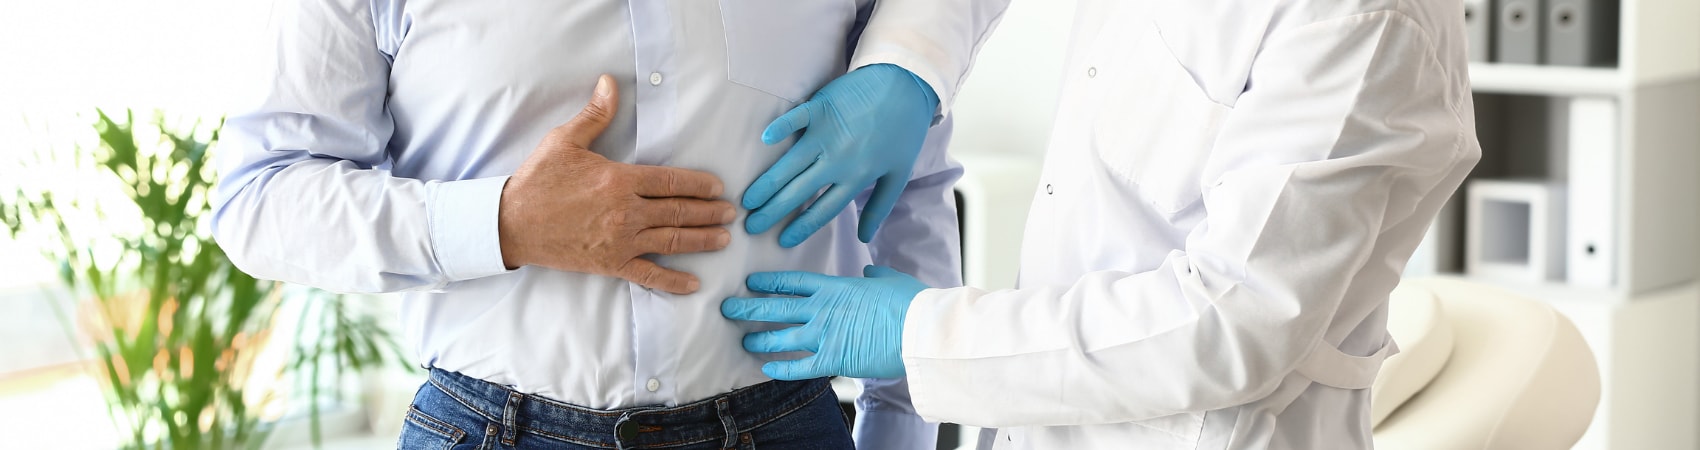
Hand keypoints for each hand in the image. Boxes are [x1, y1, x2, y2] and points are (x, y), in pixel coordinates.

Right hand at [499, 74, 735, 293]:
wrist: (511, 223)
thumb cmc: (538, 181)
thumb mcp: (565, 140)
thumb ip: (595, 115)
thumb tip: (610, 83)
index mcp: (620, 180)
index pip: (672, 181)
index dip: (699, 184)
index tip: (718, 187)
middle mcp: (627, 212)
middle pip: (679, 212)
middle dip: (709, 212)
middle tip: (731, 213)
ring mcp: (621, 241)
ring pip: (672, 242)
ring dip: (701, 240)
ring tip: (723, 239)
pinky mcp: (610, 264)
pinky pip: (648, 275)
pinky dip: (673, 281)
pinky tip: (693, 283)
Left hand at [721, 265, 927, 379]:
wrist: (920, 329)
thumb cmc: (911, 303)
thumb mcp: (891, 280)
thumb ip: (876, 275)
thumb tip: (870, 271)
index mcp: (836, 287)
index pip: (793, 282)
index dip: (769, 282)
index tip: (751, 282)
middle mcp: (822, 309)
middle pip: (775, 307)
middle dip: (748, 308)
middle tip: (728, 308)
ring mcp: (824, 335)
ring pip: (780, 337)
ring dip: (759, 340)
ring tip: (744, 342)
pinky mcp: (832, 360)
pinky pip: (798, 366)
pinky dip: (781, 368)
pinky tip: (767, 370)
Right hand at [742, 64, 938, 247]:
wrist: (906, 85)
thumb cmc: (904, 131)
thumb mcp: (898, 174)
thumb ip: (879, 208)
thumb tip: (866, 238)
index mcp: (856, 178)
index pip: (823, 210)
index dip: (800, 227)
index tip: (781, 241)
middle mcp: (837, 160)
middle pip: (798, 192)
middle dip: (772, 212)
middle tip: (750, 226)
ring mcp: (827, 133)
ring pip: (790, 163)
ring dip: (767, 183)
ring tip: (747, 199)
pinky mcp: (821, 108)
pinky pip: (796, 119)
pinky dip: (781, 128)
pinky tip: (764, 139)